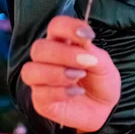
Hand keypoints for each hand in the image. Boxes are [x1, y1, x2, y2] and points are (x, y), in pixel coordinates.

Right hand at [21, 16, 120, 132]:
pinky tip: (76, 93)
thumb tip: (83, 42)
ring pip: (30, 70)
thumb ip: (92, 53)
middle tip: (85, 62)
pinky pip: (40, 93)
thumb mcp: (104, 64)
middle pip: (39, 48)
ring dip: (57, 73)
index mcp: (63, 42)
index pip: (56, 26)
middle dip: (63, 54)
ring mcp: (41, 80)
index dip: (69, 27)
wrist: (104, 108)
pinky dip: (60, 92)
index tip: (88, 35)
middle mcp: (47, 58)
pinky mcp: (40, 100)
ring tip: (78, 77)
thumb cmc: (101, 80)